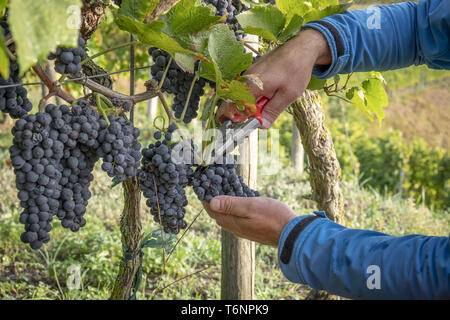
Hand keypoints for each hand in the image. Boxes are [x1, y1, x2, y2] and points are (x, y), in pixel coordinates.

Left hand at [203, 196, 296, 246]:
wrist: (292, 233)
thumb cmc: (273, 217)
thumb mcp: (251, 206)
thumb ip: (231, 205)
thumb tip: (211, 202)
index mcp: (233, 222)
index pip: (212, 211)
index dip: (205, 199)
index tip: (201, 187)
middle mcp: (236, 228)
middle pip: (218, 215)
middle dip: (212, 202)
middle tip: (211, 187)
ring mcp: (245, 230)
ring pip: (228, 217)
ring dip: (223, 206)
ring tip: (224, 191)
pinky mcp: (253, 230)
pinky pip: (237, 219)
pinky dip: (234, 209)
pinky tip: (240, 202)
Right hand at [216, 29, 331, 128]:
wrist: (300, 47)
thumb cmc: (296, 69)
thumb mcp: (288, 95)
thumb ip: (272, 111)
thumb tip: (261, 126)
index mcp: (252, 85)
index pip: (234, 107)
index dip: (238, 119)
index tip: (246, 128)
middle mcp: (245, 79)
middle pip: (236, 103)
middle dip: (245, 114)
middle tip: (261, 119)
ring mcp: (248, 75)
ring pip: (242, 96)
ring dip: (252, 106)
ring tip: (269, 105)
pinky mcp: (252, 73)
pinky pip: (248, 90)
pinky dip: (255, 97)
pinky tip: (269, 97)